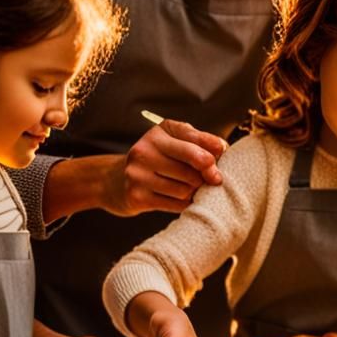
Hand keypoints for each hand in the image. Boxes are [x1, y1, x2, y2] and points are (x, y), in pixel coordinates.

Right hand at [103, 120, 226, 216]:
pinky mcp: (136, 196)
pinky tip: (185, 201)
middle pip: (192, 168)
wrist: (114, 182)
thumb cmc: (157, 160)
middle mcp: (145, 149)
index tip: (217, 165)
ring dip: (196, 192)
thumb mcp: (175, 143)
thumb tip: (222, 149)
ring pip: (185, 189)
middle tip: (210, 181)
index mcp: (160, 132)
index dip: (212, 154)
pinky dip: (186, 204)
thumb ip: (200, 143)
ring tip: (194, 190)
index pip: (193, 140)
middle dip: (206, 177)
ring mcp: (138, 173)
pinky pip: (175, 204)